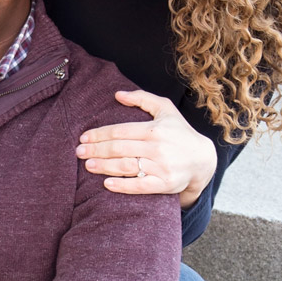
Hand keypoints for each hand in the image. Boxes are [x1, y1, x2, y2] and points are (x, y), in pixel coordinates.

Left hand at [76, 89, 217, 206]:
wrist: (202, 159)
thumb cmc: (179, 132)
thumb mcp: (165, 109)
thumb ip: (142, 99)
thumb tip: (117, 94)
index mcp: (154, 129)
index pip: (120, 131)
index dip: (99, 134)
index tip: (83, 137)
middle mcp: (157, 147)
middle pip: (119, 148)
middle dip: (96, 149)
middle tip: (79, 152)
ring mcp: (161, 167)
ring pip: (126, 166)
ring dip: (104, 166)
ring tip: (88, 165)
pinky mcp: (165, 184)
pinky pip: (140, 186)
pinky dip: (122, 186)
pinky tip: (106, 184)